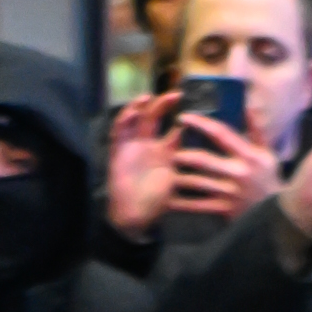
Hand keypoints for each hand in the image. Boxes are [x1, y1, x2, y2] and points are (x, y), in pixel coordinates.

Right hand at [106, 91, 179, 239]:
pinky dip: (124, 120)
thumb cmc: (157, 201)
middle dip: (163, 104)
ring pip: (135, 120)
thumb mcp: (176, 176)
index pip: (173, 127)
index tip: (194, 107)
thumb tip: (192, 139)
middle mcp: (149, 146)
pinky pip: (118, 132)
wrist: (135, 217)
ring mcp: (132, 147)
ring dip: (140, 107)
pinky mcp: (117, 152)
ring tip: (148, 98)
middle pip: (154, 118)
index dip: (182, 116)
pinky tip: (133, 112)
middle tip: (176, 95)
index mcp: (165, 151)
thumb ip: (183, 158)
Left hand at [170, 112, 280, 218]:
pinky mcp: (223, 209)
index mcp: (248, 155)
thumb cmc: (269, 179)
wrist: (279, 212)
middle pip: (204, 160)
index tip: (184, 118)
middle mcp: (237, 172)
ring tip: (165, 172)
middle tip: (169, 150)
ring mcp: (229, 192)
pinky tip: (168, 201)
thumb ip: (256, 131)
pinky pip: (198, 206)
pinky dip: (182, 204)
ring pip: (197, 183)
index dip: (201, 124)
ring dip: (179, 178)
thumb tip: (248, 107)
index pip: (221, 134)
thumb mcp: (267, 153)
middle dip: (184, 155)